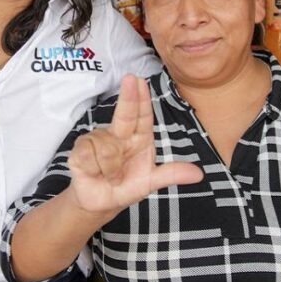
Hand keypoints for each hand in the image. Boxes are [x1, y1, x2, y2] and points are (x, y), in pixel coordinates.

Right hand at [68, 76, 202, 214]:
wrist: (101, 203)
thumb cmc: (126, 186)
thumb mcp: (150, 182)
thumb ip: (172, 174)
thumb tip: (199, 174)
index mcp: (140, 138)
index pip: (143, 115)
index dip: (143, 99)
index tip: (141, 82)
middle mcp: (120, 134)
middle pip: (125, 113)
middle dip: (128, 97)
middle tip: (130, 78)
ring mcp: (99, 139)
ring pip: (107, 146)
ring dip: (111, 168)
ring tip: (111, 177)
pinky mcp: (81, 148)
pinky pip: (89, 153)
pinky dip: (95, 168)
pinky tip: (95, 172)